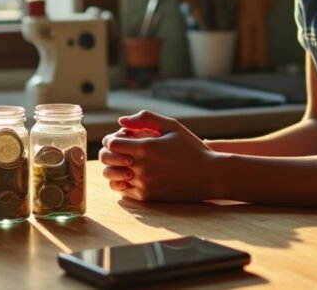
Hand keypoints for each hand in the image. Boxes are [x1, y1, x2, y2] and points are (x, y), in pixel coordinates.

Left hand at [99, 110, 221, 201]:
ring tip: (122, 164)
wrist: (210, 175)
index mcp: (145, 148)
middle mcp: (141, 167)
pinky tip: (131, 175)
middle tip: (115, 151)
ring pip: (111, 177)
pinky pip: (122, 190)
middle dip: (107, 153)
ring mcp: (143, 184)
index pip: (111, 144)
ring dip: (112, 168)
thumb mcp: (172, 126)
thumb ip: (145, 119)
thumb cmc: (191, 148)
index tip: (116, 138)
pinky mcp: (147, 197)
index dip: (109, 139)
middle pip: (106, 160)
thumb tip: (121, 121)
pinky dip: (121, 182)